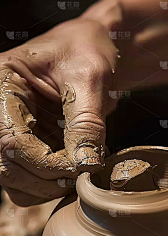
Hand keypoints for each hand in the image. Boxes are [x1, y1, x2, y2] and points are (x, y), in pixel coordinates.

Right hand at [0, 19, 117, 205]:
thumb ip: (86, 122)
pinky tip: (74, 170)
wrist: (91, 48)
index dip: (45, 163)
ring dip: (47, 186)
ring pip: (14, 179)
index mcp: (2, 85)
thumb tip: (85, 164)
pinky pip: (28, 178)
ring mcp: (10, 128)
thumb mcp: (89, 77)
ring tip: (79, 171)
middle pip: (6, 165)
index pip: (10, 140)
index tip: (80, 168)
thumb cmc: (86, 50)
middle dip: (46, 178)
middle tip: (81, 174)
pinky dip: (50, 184)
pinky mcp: (26, 142)